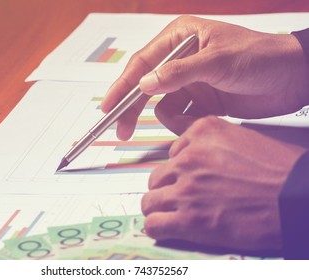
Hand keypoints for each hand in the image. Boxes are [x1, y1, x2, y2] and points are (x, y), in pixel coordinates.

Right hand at [101, 16, 308, 138]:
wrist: (293, 79)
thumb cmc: (259, 57)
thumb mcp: (217, 61)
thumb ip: (178, 73)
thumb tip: (144, 84)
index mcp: (179, 38)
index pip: (142, 63)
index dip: (122, 86)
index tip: (108, 107)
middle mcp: (180, 60)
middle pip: (145, 86)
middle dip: (134, 109)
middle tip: (123, 131)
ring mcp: (190, 82)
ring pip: (163, 106)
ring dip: (174, 118)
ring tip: (195, 119)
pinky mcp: (200, 100)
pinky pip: (181, 116)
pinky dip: (187, 124)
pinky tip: (203, 120)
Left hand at [141, 116, 305, 250]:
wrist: (297, 196)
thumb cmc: (279, 171)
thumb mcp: (242, 138)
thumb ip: (212, 143)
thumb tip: (194, 157)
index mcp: (202, 133)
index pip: (172, 152)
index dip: (179, 168)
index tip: (185, 178)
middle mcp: (189, 158)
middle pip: (157, 177)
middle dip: (167, 189)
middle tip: (180, 198)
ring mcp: (186, 189)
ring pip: (150, 200)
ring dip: (159, 209)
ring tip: (172, 215)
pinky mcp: (189, 219)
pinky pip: (154, 224)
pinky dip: (158, 227)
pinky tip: (169, 228)